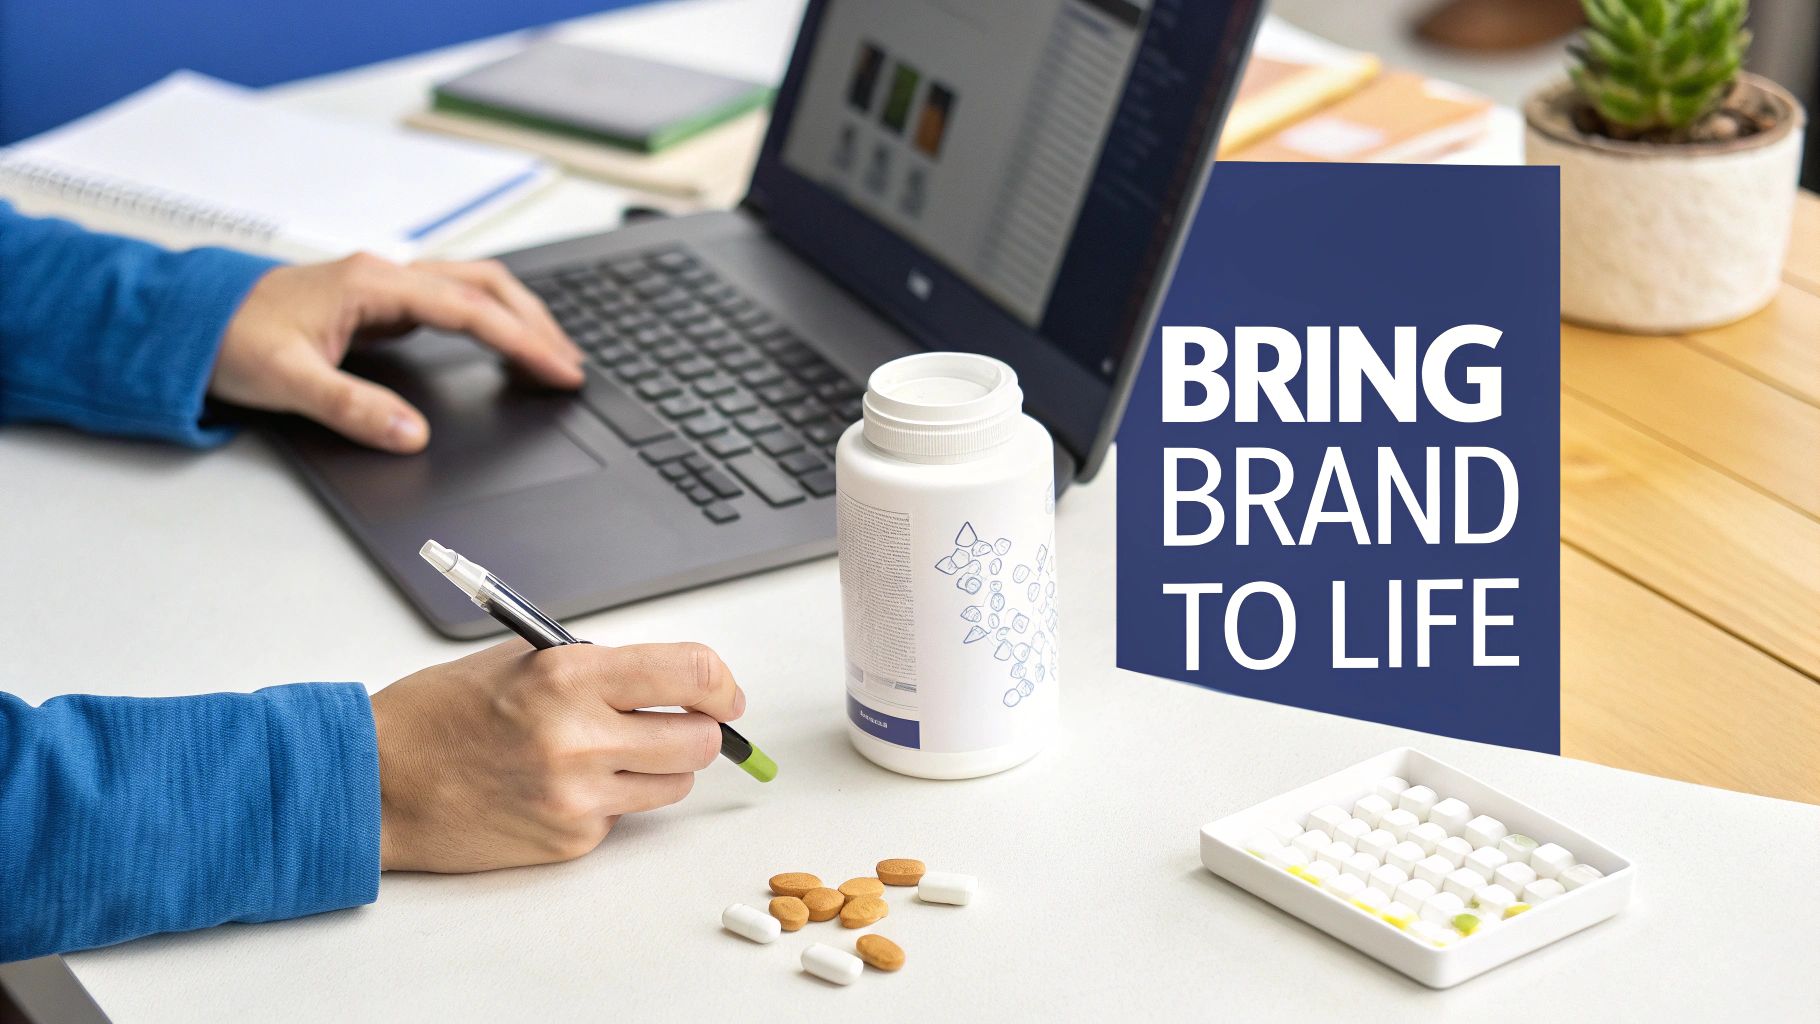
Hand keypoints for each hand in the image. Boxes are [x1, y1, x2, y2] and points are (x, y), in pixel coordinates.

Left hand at [210, 254, 585, 452]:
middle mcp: (386, 277)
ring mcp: (384, 286)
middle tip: (571, 367)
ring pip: (474, 288)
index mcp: (374, 285)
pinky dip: (491, 321)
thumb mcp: (288, 380)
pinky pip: (453, 302)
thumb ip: (354, 409)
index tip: (560, 371)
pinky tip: (502, 345)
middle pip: (487, 286)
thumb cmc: (229, 338)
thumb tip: (412, 435)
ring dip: (518, 317)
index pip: (471, 311)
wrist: (186, 320)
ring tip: (551, 355)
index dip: (523, 342)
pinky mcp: (379, 302)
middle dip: (537, 324)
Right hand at [369, 639, 745, 872]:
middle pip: (700, 739)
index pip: (692, 672)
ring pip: (674, 784)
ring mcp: (577, 796)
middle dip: (698, 729)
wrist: (377, 781)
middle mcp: (580, 737)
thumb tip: (670, 680)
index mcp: (570, 675)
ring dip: (659, 767)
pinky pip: (625, 818)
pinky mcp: (570, 839)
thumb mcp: (522, 659)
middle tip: (674, 724)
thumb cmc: (441, 714)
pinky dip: (610, 801)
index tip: (725, 694)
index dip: (721, 685)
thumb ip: (598, 666)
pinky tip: (561, 786)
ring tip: (611, 753)